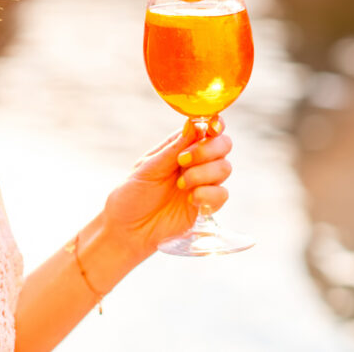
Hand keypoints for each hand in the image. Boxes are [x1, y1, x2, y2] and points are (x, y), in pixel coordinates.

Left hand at [102, 116, 232, 259]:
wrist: (128, 230)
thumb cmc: (132, 194)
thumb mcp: (148, 168)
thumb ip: (173, 149)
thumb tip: (192, 124)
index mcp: (180, 147)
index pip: (206, 129)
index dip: (214, 125)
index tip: (212, 127)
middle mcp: (195, 162)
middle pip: (223, 145)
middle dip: (208, 150)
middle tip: (184, 161)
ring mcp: (202, 183)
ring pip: (225, 168)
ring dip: (204, 173)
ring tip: (181, 185)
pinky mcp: (206, 205)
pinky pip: (222, 194)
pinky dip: (209, 195)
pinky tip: (191, 200)